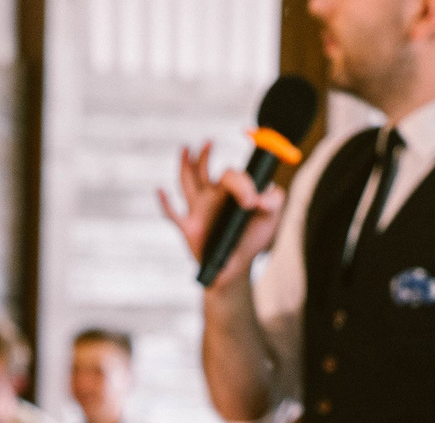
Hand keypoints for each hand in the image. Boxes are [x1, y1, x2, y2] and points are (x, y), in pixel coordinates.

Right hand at [159, 144, 285, 291]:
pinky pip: (173, 214)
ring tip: (185, 148)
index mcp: (229, 192)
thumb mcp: (271, 217)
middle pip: (202, 170)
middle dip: (204, 156)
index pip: (230, 175)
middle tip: (209, 142)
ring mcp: (198, 211)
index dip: (240, 183)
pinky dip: (165, 203)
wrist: (238, 266)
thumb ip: (274, 200)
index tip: (250, 202)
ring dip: (184, 166)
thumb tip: (259, 196)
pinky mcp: (189, 228)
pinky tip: (160, 191)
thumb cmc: (252, 239)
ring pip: (186, 184)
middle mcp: (211, 197)